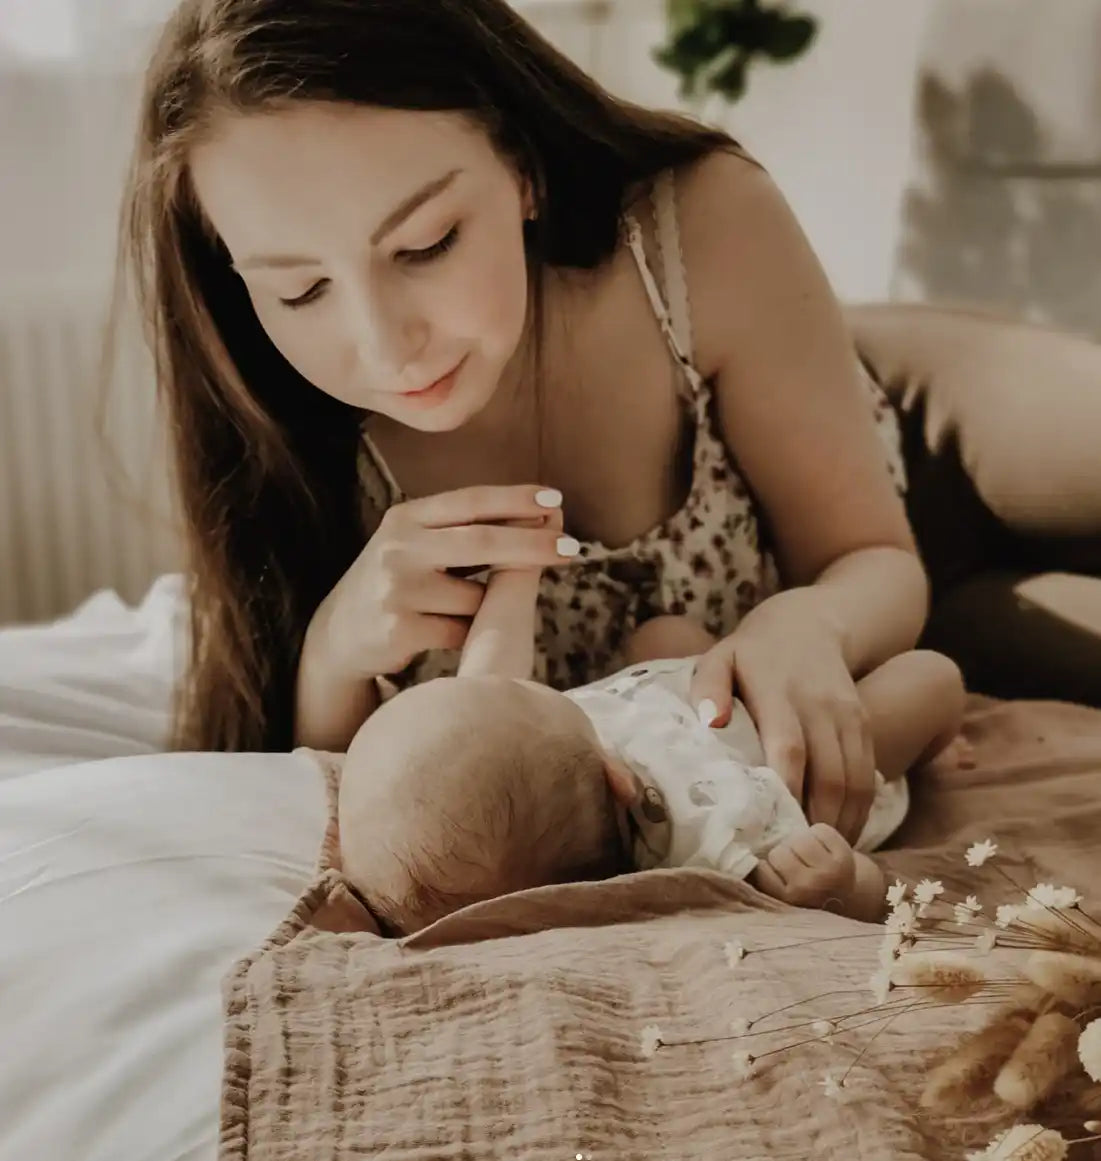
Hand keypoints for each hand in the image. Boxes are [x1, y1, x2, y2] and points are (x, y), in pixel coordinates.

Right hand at [309, 485, 574, 680]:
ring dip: (486, 609)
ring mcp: (399, 589)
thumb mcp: (414, 543)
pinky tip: (445, 634)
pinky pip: (462, 632)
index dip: (515, 499)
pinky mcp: (401, 629)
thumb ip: (462, 529)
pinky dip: (467, 635)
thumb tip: (540, 513)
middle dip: (533, 544)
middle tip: (573, 549)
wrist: (337, 635)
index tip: (555, 499)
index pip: (470, 502)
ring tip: (458, 611)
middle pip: (483, 542)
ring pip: (477, 598)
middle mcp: (399, 548)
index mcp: (406, 518)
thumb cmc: (395, 583)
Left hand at [689, 590, 874, 843]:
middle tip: (796, 865)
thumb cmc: (751, 652)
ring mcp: (848, 715)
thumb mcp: (719, 658)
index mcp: (780, 691)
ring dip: (841, 825)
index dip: (787, 792)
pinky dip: (858, 810)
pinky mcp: (864, 724)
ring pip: (855, 781)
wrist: (809, 622)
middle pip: (829, 775)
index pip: (789, 748)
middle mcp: (821, 704)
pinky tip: (840, 835)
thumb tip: (708, 723)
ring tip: (818, 860)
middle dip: (816, 824)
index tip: (774, 833)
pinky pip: (870, 775)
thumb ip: (708, 688)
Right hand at [750, 824, 855, 909]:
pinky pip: (820, 829)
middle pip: (779, 852)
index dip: (766, 866)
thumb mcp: (779, 894)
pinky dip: (818, 834)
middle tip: (793, 864)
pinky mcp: (845, 856)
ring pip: (798, 838)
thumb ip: (760, 879)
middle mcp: (808, 887)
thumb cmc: (802, 892)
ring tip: (806, 855)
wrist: (844, 897)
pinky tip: (821, 849)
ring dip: (800, 843)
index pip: (760, 868)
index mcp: (787, 900)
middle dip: (784, 854)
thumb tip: (733, 852)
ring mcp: (829, 871)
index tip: (774, 873)